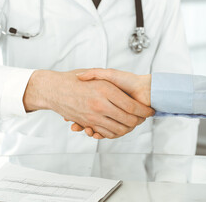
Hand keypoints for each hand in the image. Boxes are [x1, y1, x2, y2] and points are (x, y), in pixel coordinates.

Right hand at [23, 70, 154, 138]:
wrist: (55, 89)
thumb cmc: (76, 78)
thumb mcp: (95, 73)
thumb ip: (110, 77)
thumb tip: (130, 89)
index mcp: (106, 90)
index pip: (133, 107)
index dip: (144, 111)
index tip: (151, 111)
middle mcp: (101, 104)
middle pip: (129, 121)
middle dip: (139, 122)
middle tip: (143, 119)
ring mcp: (94, 116)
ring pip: (119, 129)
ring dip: (128, 129)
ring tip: (132, 123)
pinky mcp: (88, 124)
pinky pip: (105, 133)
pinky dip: (113, 133)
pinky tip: (117, 127)